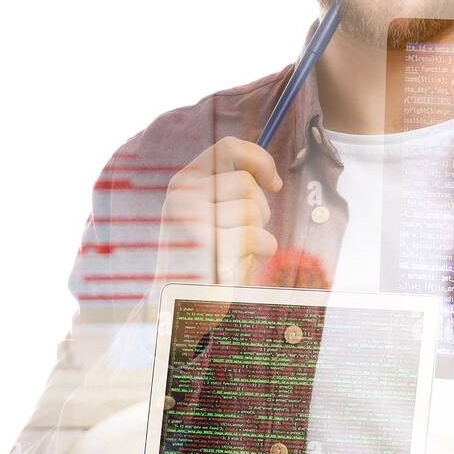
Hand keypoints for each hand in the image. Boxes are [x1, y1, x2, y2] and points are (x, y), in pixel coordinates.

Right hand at [160, 136, 282, 284]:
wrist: (178, 304)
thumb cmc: (204, 259)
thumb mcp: (207, 215)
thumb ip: (227, 190)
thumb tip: (271, 177)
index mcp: (182, 183)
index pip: (228, 149)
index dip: (260, 160)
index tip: (275, 184)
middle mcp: (182, 196)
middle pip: (246, 183)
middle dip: (259, 209)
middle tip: (246, 235)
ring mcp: (192, 220)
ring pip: (252, 210)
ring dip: (258, 233)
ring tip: (238, 252)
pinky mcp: (209, 247)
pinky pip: (257, 237)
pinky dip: (260, 253)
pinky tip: (240, 265)